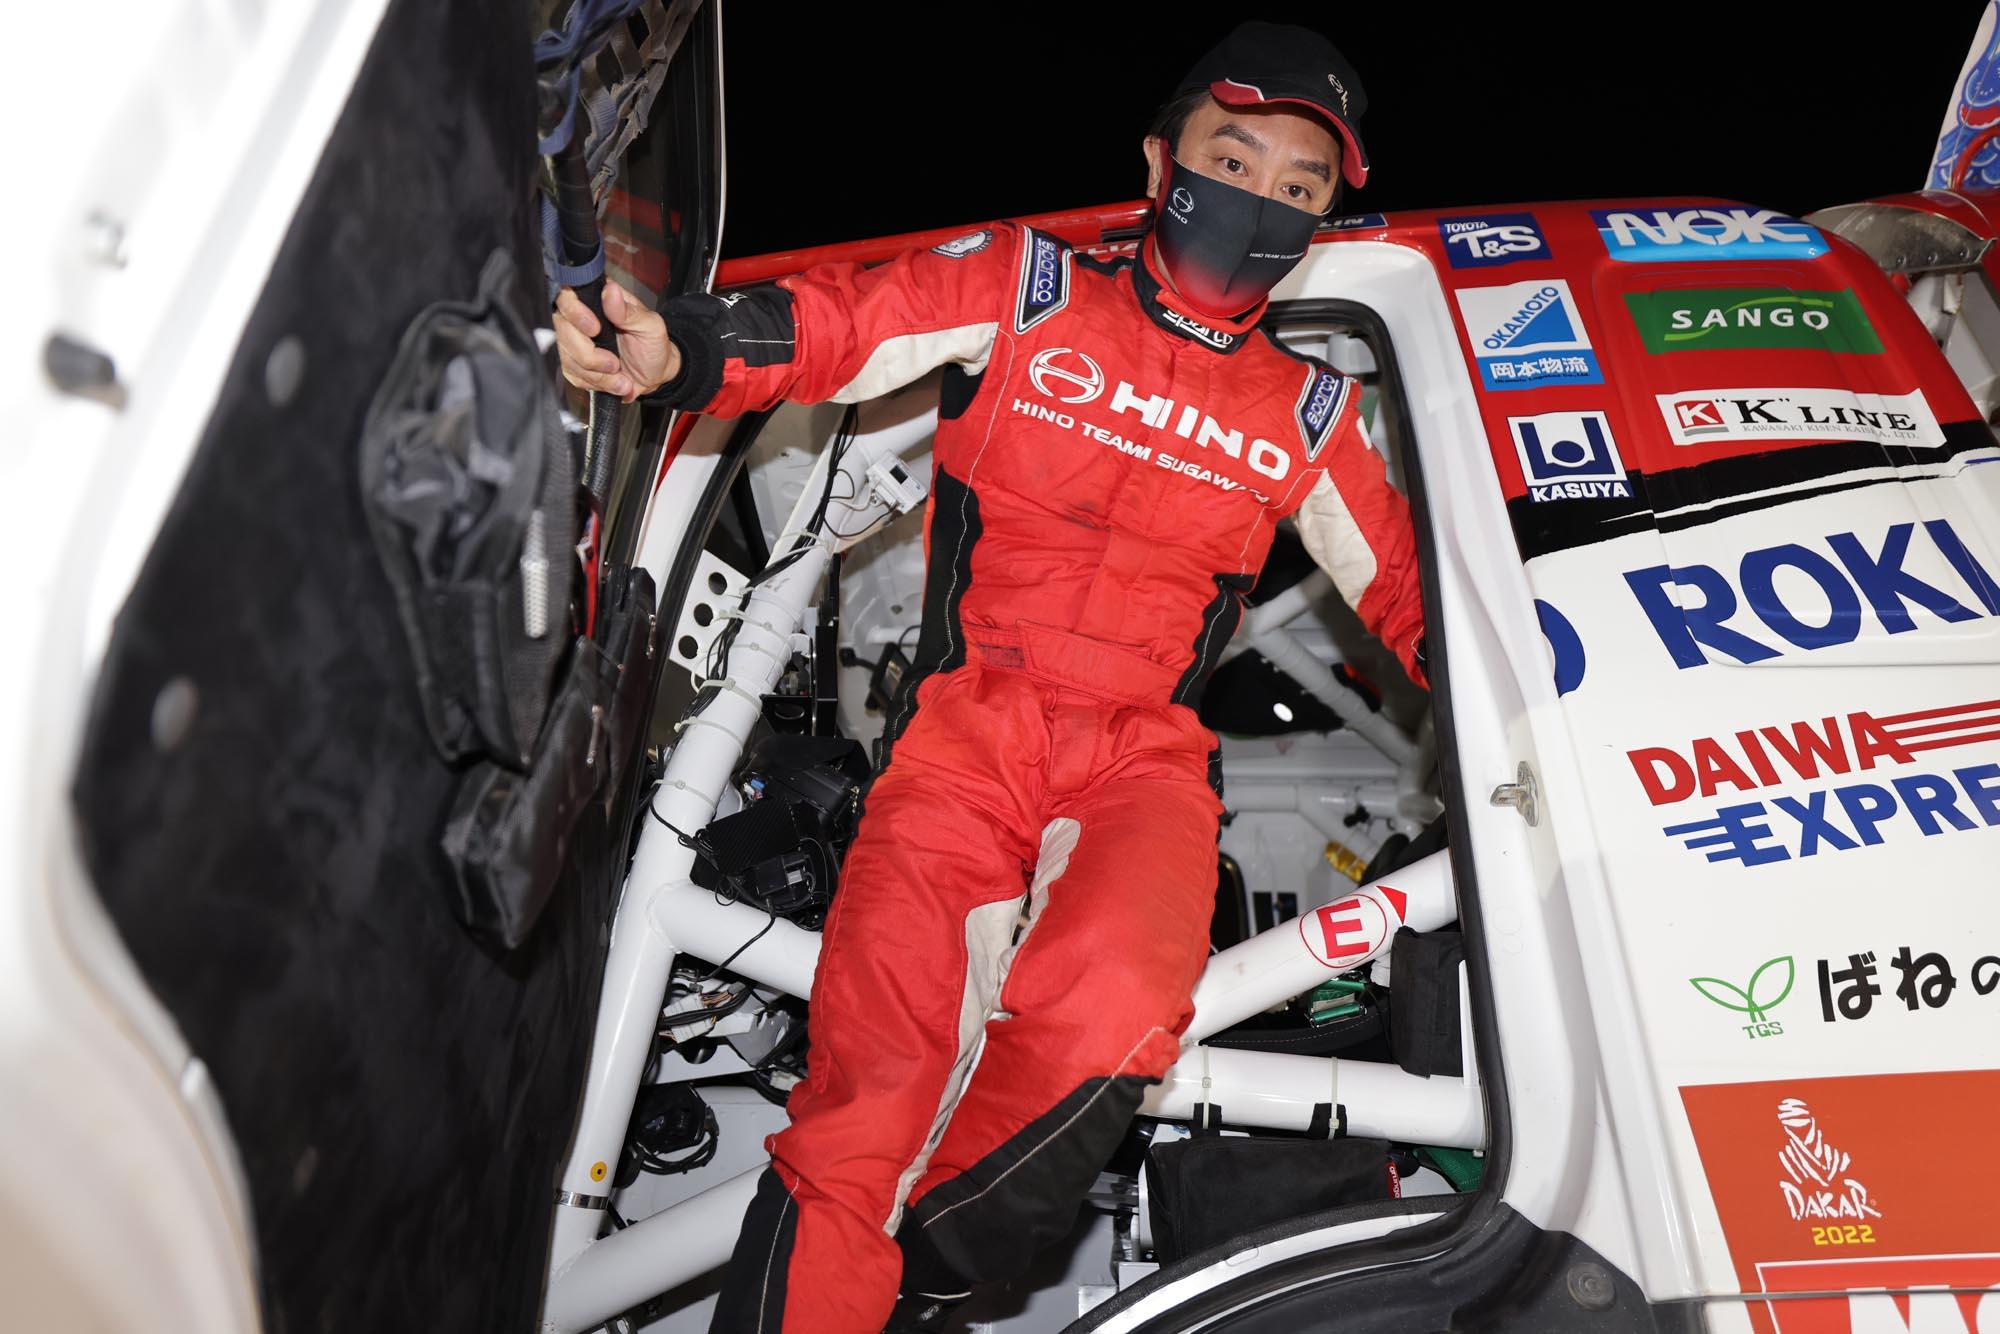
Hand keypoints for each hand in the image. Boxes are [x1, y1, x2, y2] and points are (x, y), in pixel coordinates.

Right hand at [553, 280, 679, 401]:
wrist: (655, 374)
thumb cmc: (653, 345)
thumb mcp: (650, 326)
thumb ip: (628, 311)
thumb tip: (611, 291)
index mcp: (598, 300)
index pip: (567, 296)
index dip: (575, 314)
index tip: (595, 330)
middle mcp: (580, 318)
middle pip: (561, 330)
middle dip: (588, 354)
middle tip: (614, 363)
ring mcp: (574, 341)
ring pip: (565, 357)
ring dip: (595, 374)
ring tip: (620, 376)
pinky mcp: (573, 363)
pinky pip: (571, 374)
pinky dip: (595, 383)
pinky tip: (614, 382)